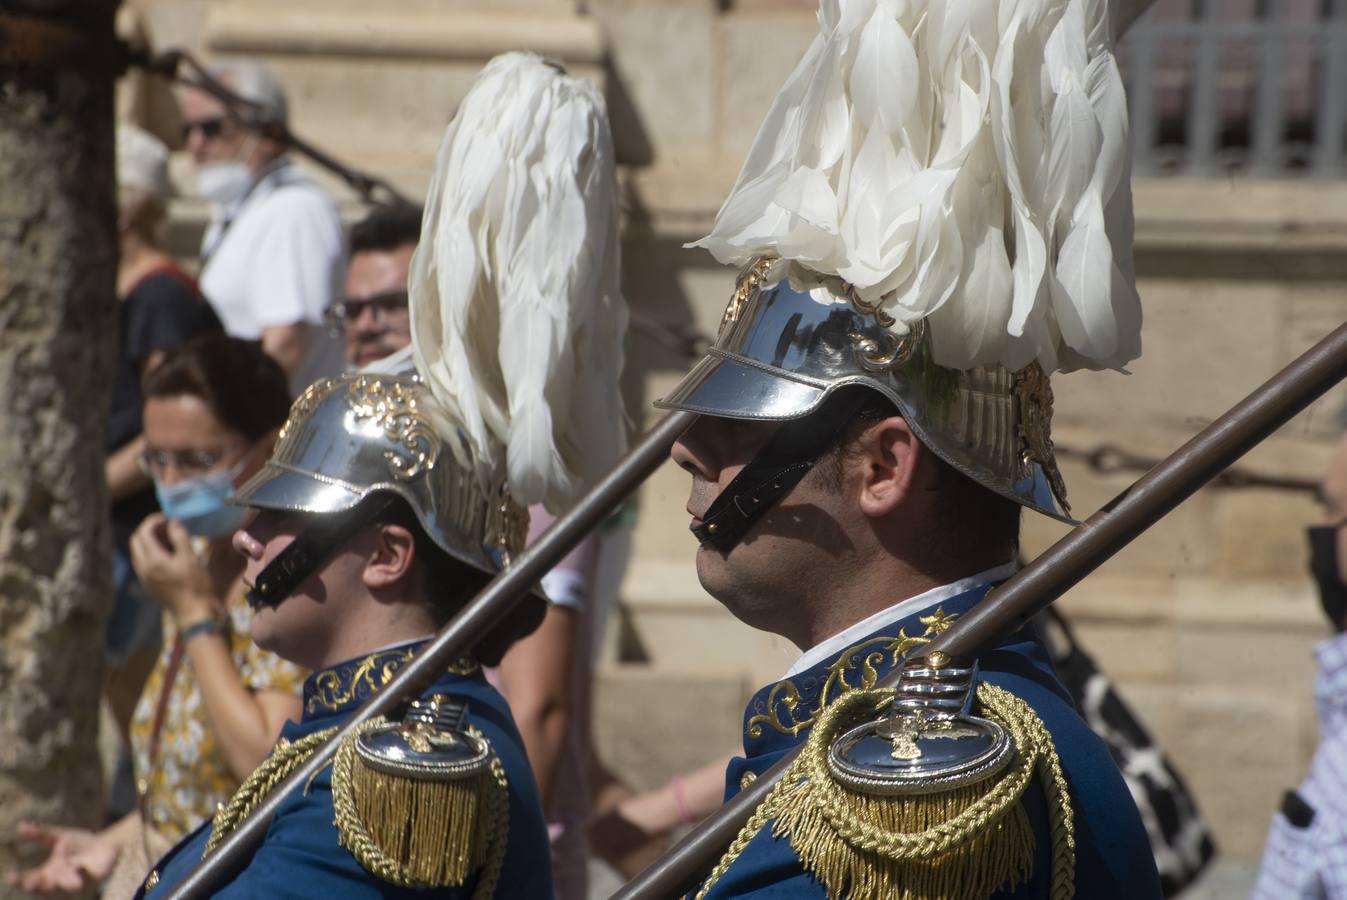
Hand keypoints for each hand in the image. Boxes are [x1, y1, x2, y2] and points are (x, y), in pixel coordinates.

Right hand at [4, 821, 119, 893]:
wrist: (108, 843)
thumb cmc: (81, 844)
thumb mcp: (59, 837)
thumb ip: (40, 834)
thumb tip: (19, 826)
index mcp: (48, 872)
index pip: (29, 879)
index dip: (19, 880)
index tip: (9, 876)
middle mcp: (59, 880)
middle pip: (44, 888)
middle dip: (36, 886)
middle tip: (30, 882)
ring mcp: (75, 880)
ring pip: (64, 886)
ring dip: (60, 881)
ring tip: (55, 877)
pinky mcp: (92, 877)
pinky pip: (86, 877)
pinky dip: (82, 874)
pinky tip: (79, 867)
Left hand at [129, 514, 215, 623]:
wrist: (194, 614)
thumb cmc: (196, 585)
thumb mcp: (191, 558)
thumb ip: (180, 537)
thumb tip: (173, 522)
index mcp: (153, 561)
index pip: (144, 533)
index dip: (154, 521)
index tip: (168, 517)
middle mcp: (143, 569)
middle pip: (136, 541)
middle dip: (149, 530)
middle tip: (167, 526)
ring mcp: (144, 578)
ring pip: (138, 552)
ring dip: (149, 541)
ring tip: (169, 538)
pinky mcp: (149, 585)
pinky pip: (143, 563)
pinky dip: (151, 552)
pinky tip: (168, 554)